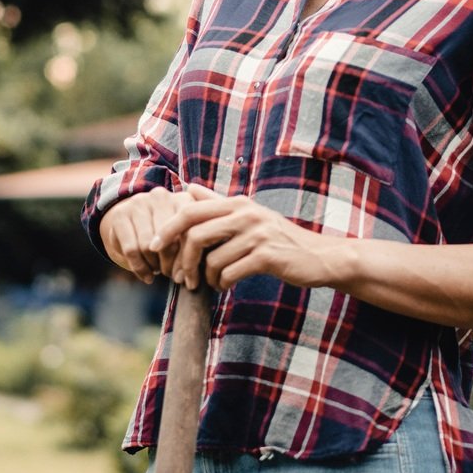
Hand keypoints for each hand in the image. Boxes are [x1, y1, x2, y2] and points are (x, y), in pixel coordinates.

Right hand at [96, 187, 188, 283]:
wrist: (134, 223)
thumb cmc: (168, 235)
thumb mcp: (183, 237)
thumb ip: (189, 249)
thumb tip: (184, 276)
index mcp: (182, 199)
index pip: (188, 232)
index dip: (187, 257)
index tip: (186, 273)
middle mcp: (161, 196)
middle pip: (168, 240)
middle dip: (170, 264)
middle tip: (171, 275)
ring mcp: (138, 203)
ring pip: (147, 246)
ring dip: (154, 266)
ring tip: (158, 271)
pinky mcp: (120, 214)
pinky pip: (131, 249)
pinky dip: (139, 268)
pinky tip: (146, 275)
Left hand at [152, 183, 349, 292]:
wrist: (319, 257)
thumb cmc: (278, 239)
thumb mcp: (249, 216)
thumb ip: (218, 203)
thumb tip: (188, 187)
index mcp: (238, 203)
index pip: (190, 209)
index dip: (167, 228)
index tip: (154, 247)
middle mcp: (246, 214)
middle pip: (195, 234)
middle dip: (182, 261)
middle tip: (181, 279)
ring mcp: (258, 234)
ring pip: (212, 259)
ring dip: (205, 278)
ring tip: (211, 283)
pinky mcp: (267, 256)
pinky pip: (229, 273)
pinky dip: (222, 284)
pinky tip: (226, 286)